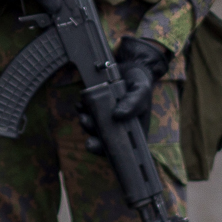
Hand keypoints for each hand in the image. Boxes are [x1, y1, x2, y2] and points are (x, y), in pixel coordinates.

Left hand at [77, 37, 169, 152]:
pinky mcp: (97, 109)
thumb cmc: (139, 82)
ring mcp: (107, 119)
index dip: (112, 153)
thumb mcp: (140, 90)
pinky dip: (83, 111)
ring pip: (95, 129)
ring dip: (87, 125)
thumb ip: (133, 102)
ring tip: (84, 116)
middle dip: (96, 142)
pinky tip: (80, 105)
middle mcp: (119, 127)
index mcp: (134, 130)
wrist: (129, 68)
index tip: (102, 150)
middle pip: (106, 143)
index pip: (124, 149)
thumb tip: (118, 115)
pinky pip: (88, 114)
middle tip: (90, 141)